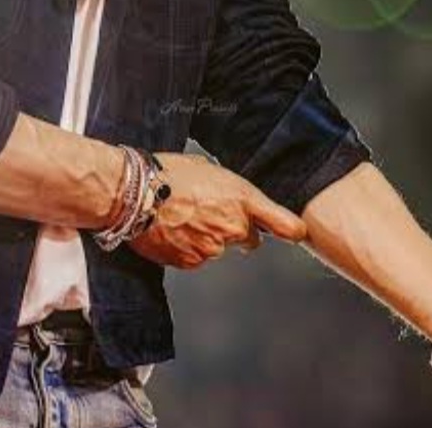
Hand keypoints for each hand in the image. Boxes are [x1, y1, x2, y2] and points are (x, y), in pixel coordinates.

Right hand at [125, 152, 305, 269]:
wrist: (133, 194)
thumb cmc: (165, 173)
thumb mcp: (206, 168)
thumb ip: (226, 187)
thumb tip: (227, 196)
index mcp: (240, 197)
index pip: (283, 223)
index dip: (293, 230)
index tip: (299, 233)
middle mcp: (233, 226)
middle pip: (248, 238)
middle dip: (236, 230)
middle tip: (209, 211)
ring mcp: (213, 248)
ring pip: (219, 248)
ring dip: (207, 236)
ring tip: (182, 215)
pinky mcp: (192, 262)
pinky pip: (196, 256)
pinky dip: (188, 247)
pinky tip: (173, 228)